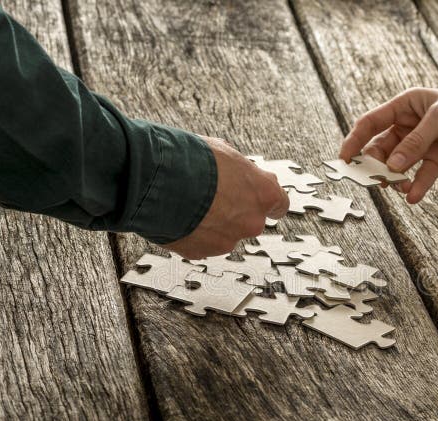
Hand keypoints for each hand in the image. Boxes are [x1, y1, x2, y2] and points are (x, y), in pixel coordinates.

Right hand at [164, 137, 288, 258]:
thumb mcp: (223, 151)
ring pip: (225, 233)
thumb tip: (235, 171)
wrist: (157, 180)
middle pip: (250, 220)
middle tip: (213, 196)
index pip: (279, 204)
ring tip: (190, 204)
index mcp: (264, 193)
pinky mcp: (202, 252)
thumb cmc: (191, 161)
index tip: (258, 198)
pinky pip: (202, 243)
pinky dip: (193, 233)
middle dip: (235, 211)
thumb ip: (237, 170)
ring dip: (212, 223)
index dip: (265, 201)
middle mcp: (251, 221)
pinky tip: (180, 217)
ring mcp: (227, 240)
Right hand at [340, 83, 437, 203]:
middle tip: (368, 181)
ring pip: (399, 166)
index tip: (344, 159)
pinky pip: (421, 177)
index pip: (370, 123)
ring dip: (394, 178)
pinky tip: (413, 196)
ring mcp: (423, 146)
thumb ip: (416, 142)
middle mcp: (409, 126)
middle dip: (373, 165)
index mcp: (404, 106)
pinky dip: (416, 187)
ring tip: (395, 187)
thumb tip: (393, 165)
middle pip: (381, 149)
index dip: (354, 140)